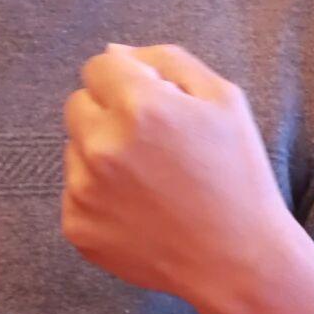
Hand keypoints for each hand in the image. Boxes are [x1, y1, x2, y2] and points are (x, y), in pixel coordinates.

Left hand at [63, 44, 313, 313]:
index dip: (127, 81)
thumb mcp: (224, 99)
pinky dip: (100, 196)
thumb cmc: (238, 175)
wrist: (238, 260)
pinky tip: (141, 209)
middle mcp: (103, 145)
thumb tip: (114, 52)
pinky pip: (75, 191)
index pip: (98, 66)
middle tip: (153, 145)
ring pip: (75, 149)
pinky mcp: (77, 226)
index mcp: (140, 106)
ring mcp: (85, 190)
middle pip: (78, 104)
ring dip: (102, 155)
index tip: (151, 104)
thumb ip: (166, 61)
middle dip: (108, 113)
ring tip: (151, 181)